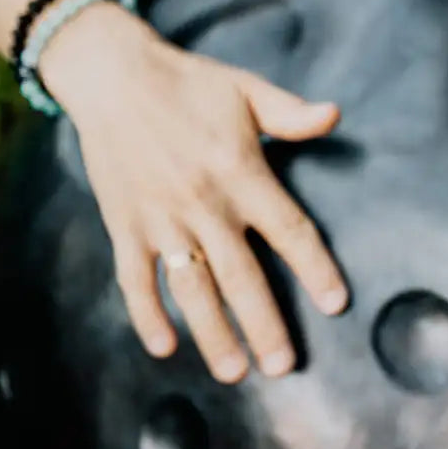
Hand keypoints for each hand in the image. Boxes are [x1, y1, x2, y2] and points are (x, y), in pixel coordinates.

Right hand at [41, 3, 348, 382]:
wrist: (112, 75)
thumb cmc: (190, 84)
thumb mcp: (248, 91)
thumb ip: (292, 114)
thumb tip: (335, 115)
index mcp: (241, 173)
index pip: (289, 230)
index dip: (315, 269)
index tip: (335, 304)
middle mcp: (203, 204)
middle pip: (242, 276)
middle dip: (265, 324)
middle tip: (283, 366)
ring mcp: (161, 219)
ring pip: (191, 288)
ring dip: (212, 333)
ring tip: (235, 372)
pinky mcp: (125, 225)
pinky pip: (135, 279)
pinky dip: (146, 315)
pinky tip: (165, 348)